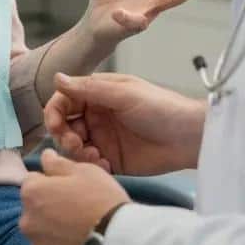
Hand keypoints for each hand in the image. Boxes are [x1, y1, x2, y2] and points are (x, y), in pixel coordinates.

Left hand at [20, 149, 129, 244]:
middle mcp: (27, 220)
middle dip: (49, 207)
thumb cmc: (101, 199)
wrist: (119, 244)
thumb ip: (58, 164)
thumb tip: (45, 156)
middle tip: (78, 210)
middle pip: (35, 209)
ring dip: (53, 231)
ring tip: (80, 232)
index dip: (52, 182)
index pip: (33, 181)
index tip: (71, 189)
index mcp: (32, 192)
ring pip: (42, 233)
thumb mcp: (85, 171)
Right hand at [45, 72, 205, 175]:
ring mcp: (103, 138)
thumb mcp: (124, 94)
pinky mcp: (111, 159)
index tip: (55, 125)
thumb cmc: (160, 107)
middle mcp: (96, 115)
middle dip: (64, 135)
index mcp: (97, 94)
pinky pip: (89, 165)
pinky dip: (90, 167)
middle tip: (76, 144)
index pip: (64, 100)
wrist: (189, 138)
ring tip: (94, 156)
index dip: (54, 111)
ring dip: (76, 153)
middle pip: (64, 125)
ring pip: (74, 146)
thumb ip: (89, 89)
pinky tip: (104, 166)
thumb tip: (57, 77)